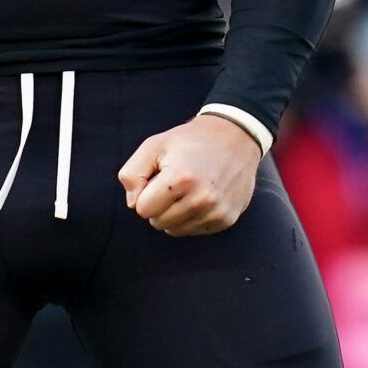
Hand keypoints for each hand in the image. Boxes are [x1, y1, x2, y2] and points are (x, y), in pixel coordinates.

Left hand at [118, 114, 260, 235]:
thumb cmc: (189, 141)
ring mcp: (216, 210)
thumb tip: (134, 205)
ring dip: (175, 214)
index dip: (145, 194)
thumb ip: (132, 174)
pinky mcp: (227, 218)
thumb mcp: (154, 145)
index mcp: (180, 178)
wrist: (236, 136)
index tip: (158, 179)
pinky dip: (192, 217)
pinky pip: (194, 231)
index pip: (143, 209)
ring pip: (175, 230)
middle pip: (158, 222)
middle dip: (159, 205)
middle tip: (174, 184)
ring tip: (188, 189)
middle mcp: (201, 198)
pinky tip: (202, 196)